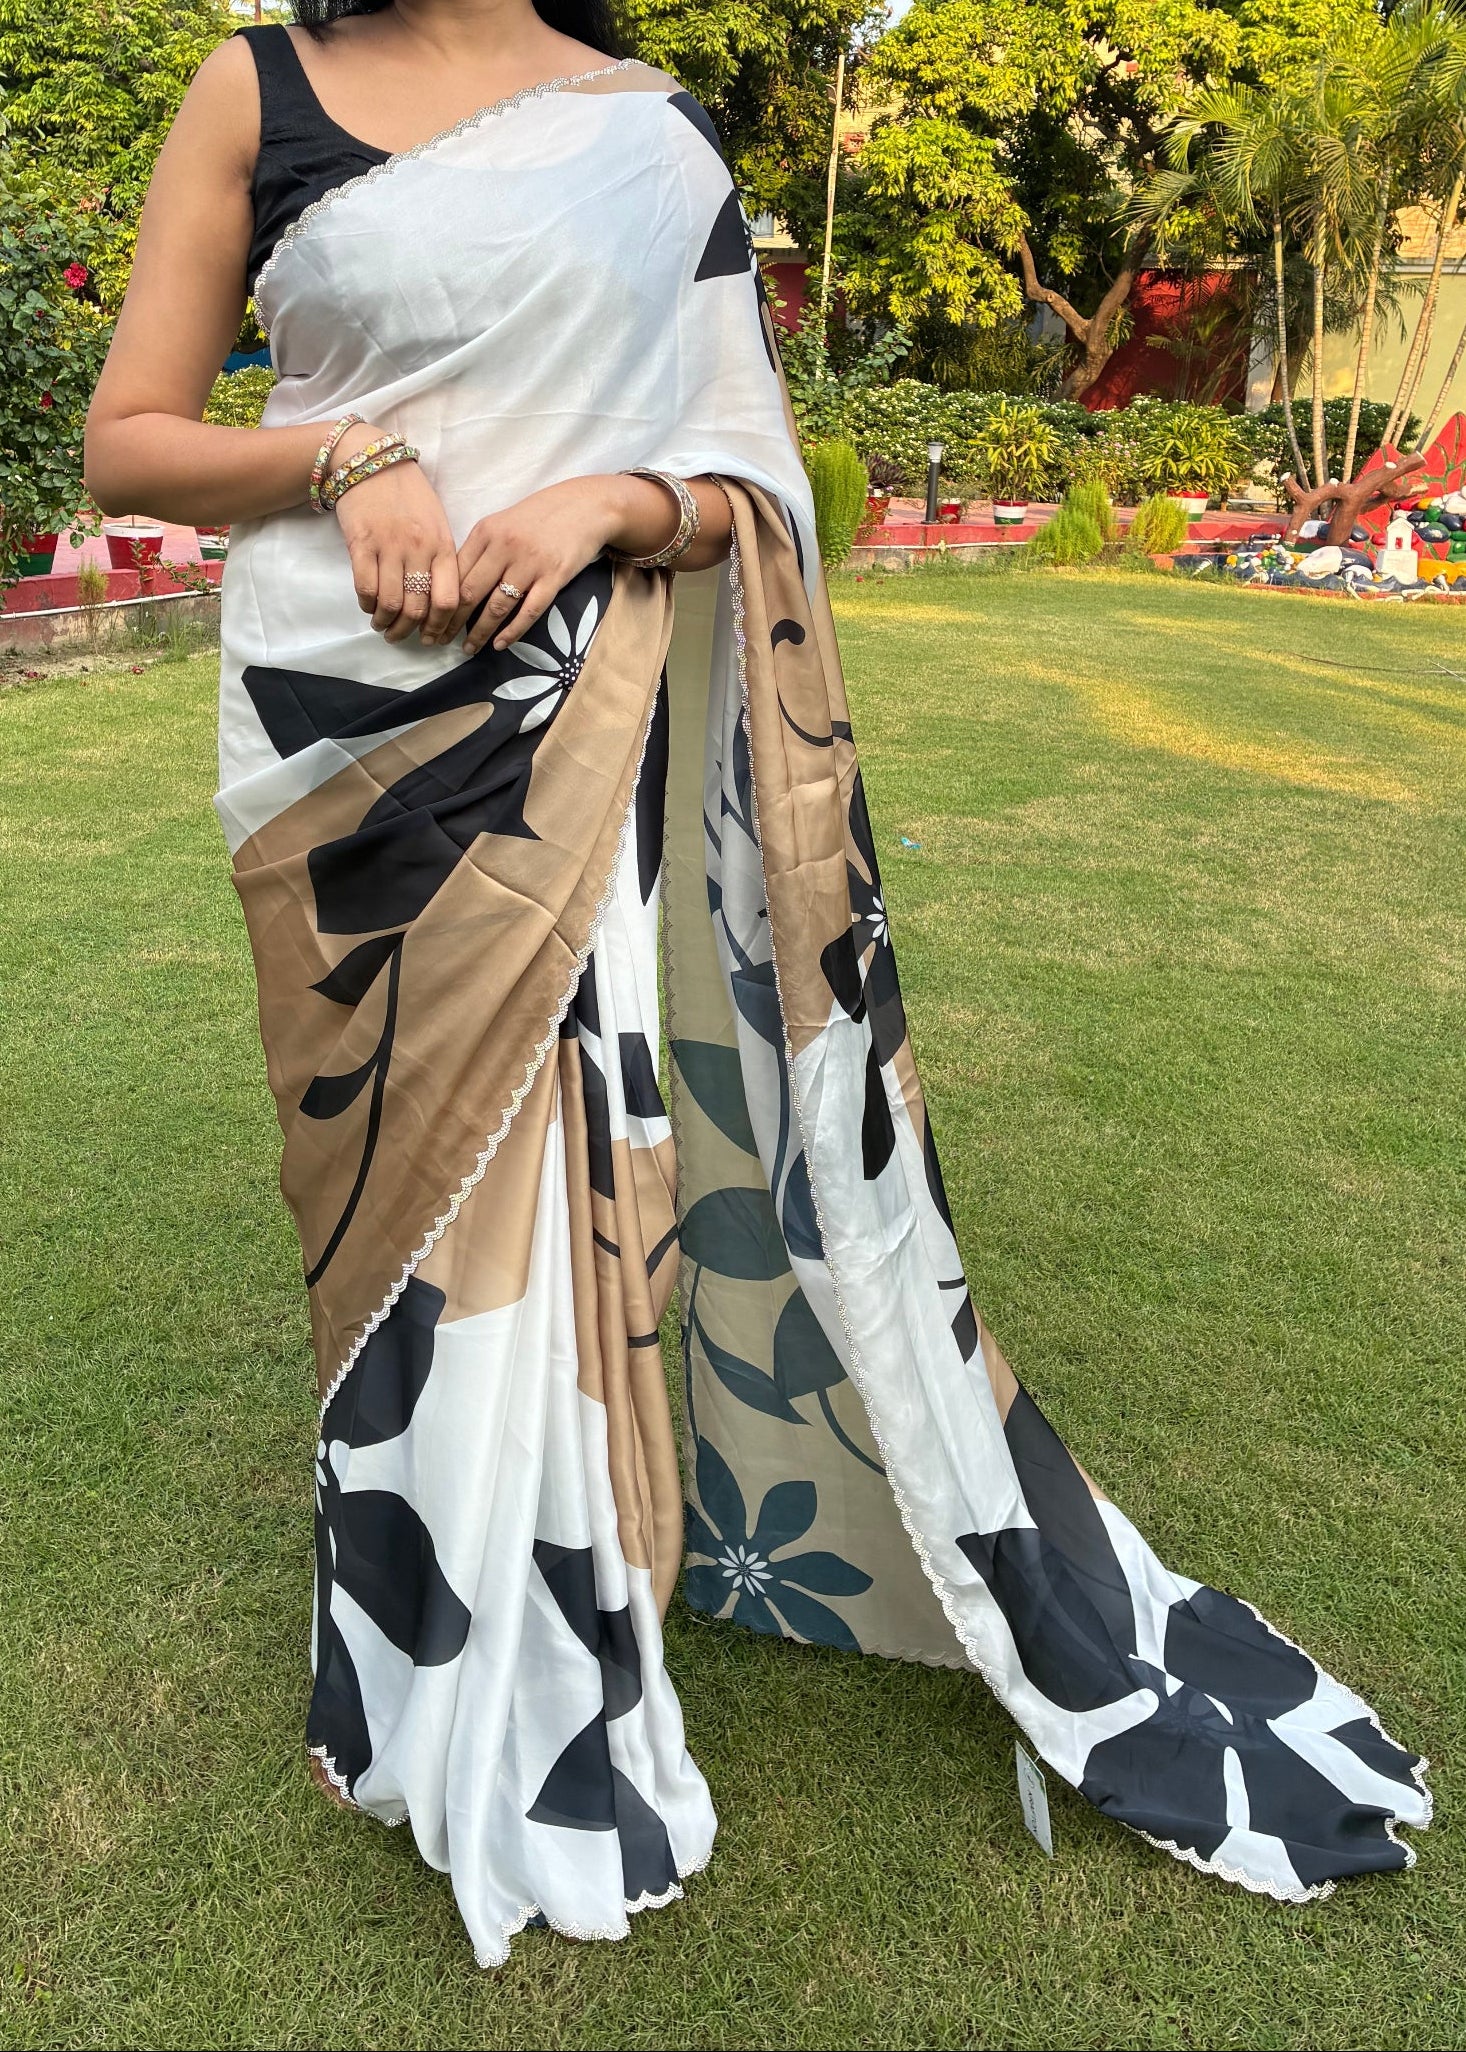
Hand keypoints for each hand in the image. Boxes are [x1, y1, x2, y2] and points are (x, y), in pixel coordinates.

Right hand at [330, 424, 460, 644]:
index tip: (433, 637)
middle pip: (418, 608)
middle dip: (409, 631)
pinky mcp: (361, 544)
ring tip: (382, 626)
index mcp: (443, 545)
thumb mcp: (437, 522)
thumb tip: (441, 601)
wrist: (369, 461)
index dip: (441, 627)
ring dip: (386, 623)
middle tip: (401, 636)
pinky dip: (367, 605)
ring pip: (391, 603)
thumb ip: (441, 558)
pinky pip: (365, 588)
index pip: (449, 599)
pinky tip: (368, 607)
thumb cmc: (408, 494)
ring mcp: (389, 547)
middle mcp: (419, 549)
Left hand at [449, 475, 642, 655]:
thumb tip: (457, 583)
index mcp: (486, 532)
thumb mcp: (503, 522)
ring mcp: (530, 563)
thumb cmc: (541, 515)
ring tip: (469, 648)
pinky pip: (529, 611)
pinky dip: (513, 631)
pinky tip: (500, 644)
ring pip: (497, 606)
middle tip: (439, 641)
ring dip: (480, 632)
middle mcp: (504, 547)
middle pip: (470, 593)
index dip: (439, 601)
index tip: (429, 621)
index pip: (454, 573)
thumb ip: (481, 549)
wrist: (586, 506)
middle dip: (451, 622)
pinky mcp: (554, 577)